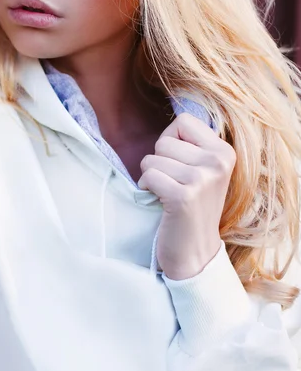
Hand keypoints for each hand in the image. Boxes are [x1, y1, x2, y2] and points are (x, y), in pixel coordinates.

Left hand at [138, 113, 235, 279]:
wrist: (196, 254)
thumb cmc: (192, 207)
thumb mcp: (204, 170)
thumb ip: (192, 144)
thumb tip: (174, 116)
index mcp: (224, 152)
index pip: (183, 120)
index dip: (171, 139)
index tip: (179, 163)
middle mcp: (217, 162)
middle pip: (164, 140)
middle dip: (160, 161)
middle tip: (174, 184)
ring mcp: (202, 180)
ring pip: (152, 158)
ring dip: (151, 176)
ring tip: (167, 193)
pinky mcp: (183, 197)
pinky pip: (148, 175)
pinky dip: (145, 188)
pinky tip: (159, 201)